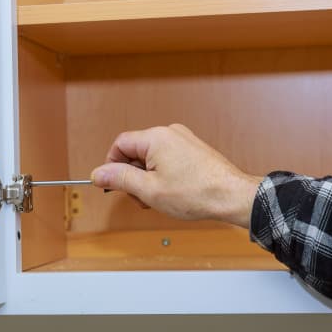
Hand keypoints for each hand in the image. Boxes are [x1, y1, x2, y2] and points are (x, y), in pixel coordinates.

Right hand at [90, 124, 260, 227]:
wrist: (232, 196)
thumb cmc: (197, 193)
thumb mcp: (149, 190)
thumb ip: (120, 179)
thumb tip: (99, 173)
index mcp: (156, 137)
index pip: (120, 144)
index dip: (112, 166)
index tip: (113, 185)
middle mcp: (170, 133)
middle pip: (136, 151)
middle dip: (133, 176)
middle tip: (141, 198)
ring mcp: (183, 140)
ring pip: (152, 157)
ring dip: (148, 179)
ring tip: (159, 199)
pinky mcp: (193, 150)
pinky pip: (167, 159)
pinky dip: (163, 176)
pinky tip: (172, 193)